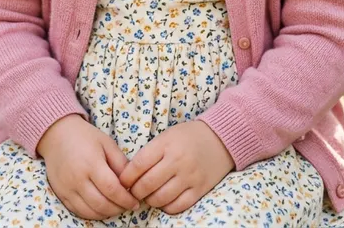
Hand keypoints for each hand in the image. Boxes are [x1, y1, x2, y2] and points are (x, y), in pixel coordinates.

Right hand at [37, 114, 140, 219]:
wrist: (57, 135)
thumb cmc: (85, 136)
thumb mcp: (107, 143)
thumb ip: (120, 162)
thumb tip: (131, 183)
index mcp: (92, 163)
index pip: (112, 189)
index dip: (125, 199)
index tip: (135, 202)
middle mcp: (78, 178)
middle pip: (101, 204)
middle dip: (118, 208)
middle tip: (127, 206)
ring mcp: (67, 188)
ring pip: (90, 211)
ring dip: (106, 213)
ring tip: (116, 207)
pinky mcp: (60, 194)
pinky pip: (78, 211)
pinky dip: (92, 214)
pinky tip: (101, 208)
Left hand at [118, 120, 234, 214]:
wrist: (220, 138)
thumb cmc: (188, 136)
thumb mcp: (167, 136)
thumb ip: (150, 153)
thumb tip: (131, 176)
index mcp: (166, 144)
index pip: (139, 164)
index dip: (127, 177)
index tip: (123, 181)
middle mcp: (178, 160)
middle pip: (147, 184)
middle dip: (135, 191)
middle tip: (134, 191)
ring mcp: (190, 176)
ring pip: (160, 198)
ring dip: (150, 200)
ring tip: (149, 195)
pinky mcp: (200, 189)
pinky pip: (177, 206)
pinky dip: (166, 206)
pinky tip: (165, 199)